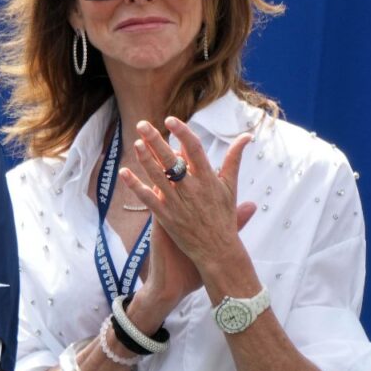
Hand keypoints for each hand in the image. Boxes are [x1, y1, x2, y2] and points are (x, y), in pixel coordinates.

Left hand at [122, 117, 255, 275]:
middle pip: (171, 160)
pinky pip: (147, 199)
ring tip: (136, 142)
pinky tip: (124, 172)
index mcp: (208, 179)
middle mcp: (192, 189)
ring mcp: (177, 203)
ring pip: (157, 177)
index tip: (170, 120)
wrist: (218, 251)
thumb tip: (246, 136)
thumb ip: (234, 159)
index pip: (194, 150)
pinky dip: (135, 186)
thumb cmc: (224, 216)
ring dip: (145, 159)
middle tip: (142, 124)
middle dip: (156, 141)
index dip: (182, 133)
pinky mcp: (166, 217)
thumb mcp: (231, 186)